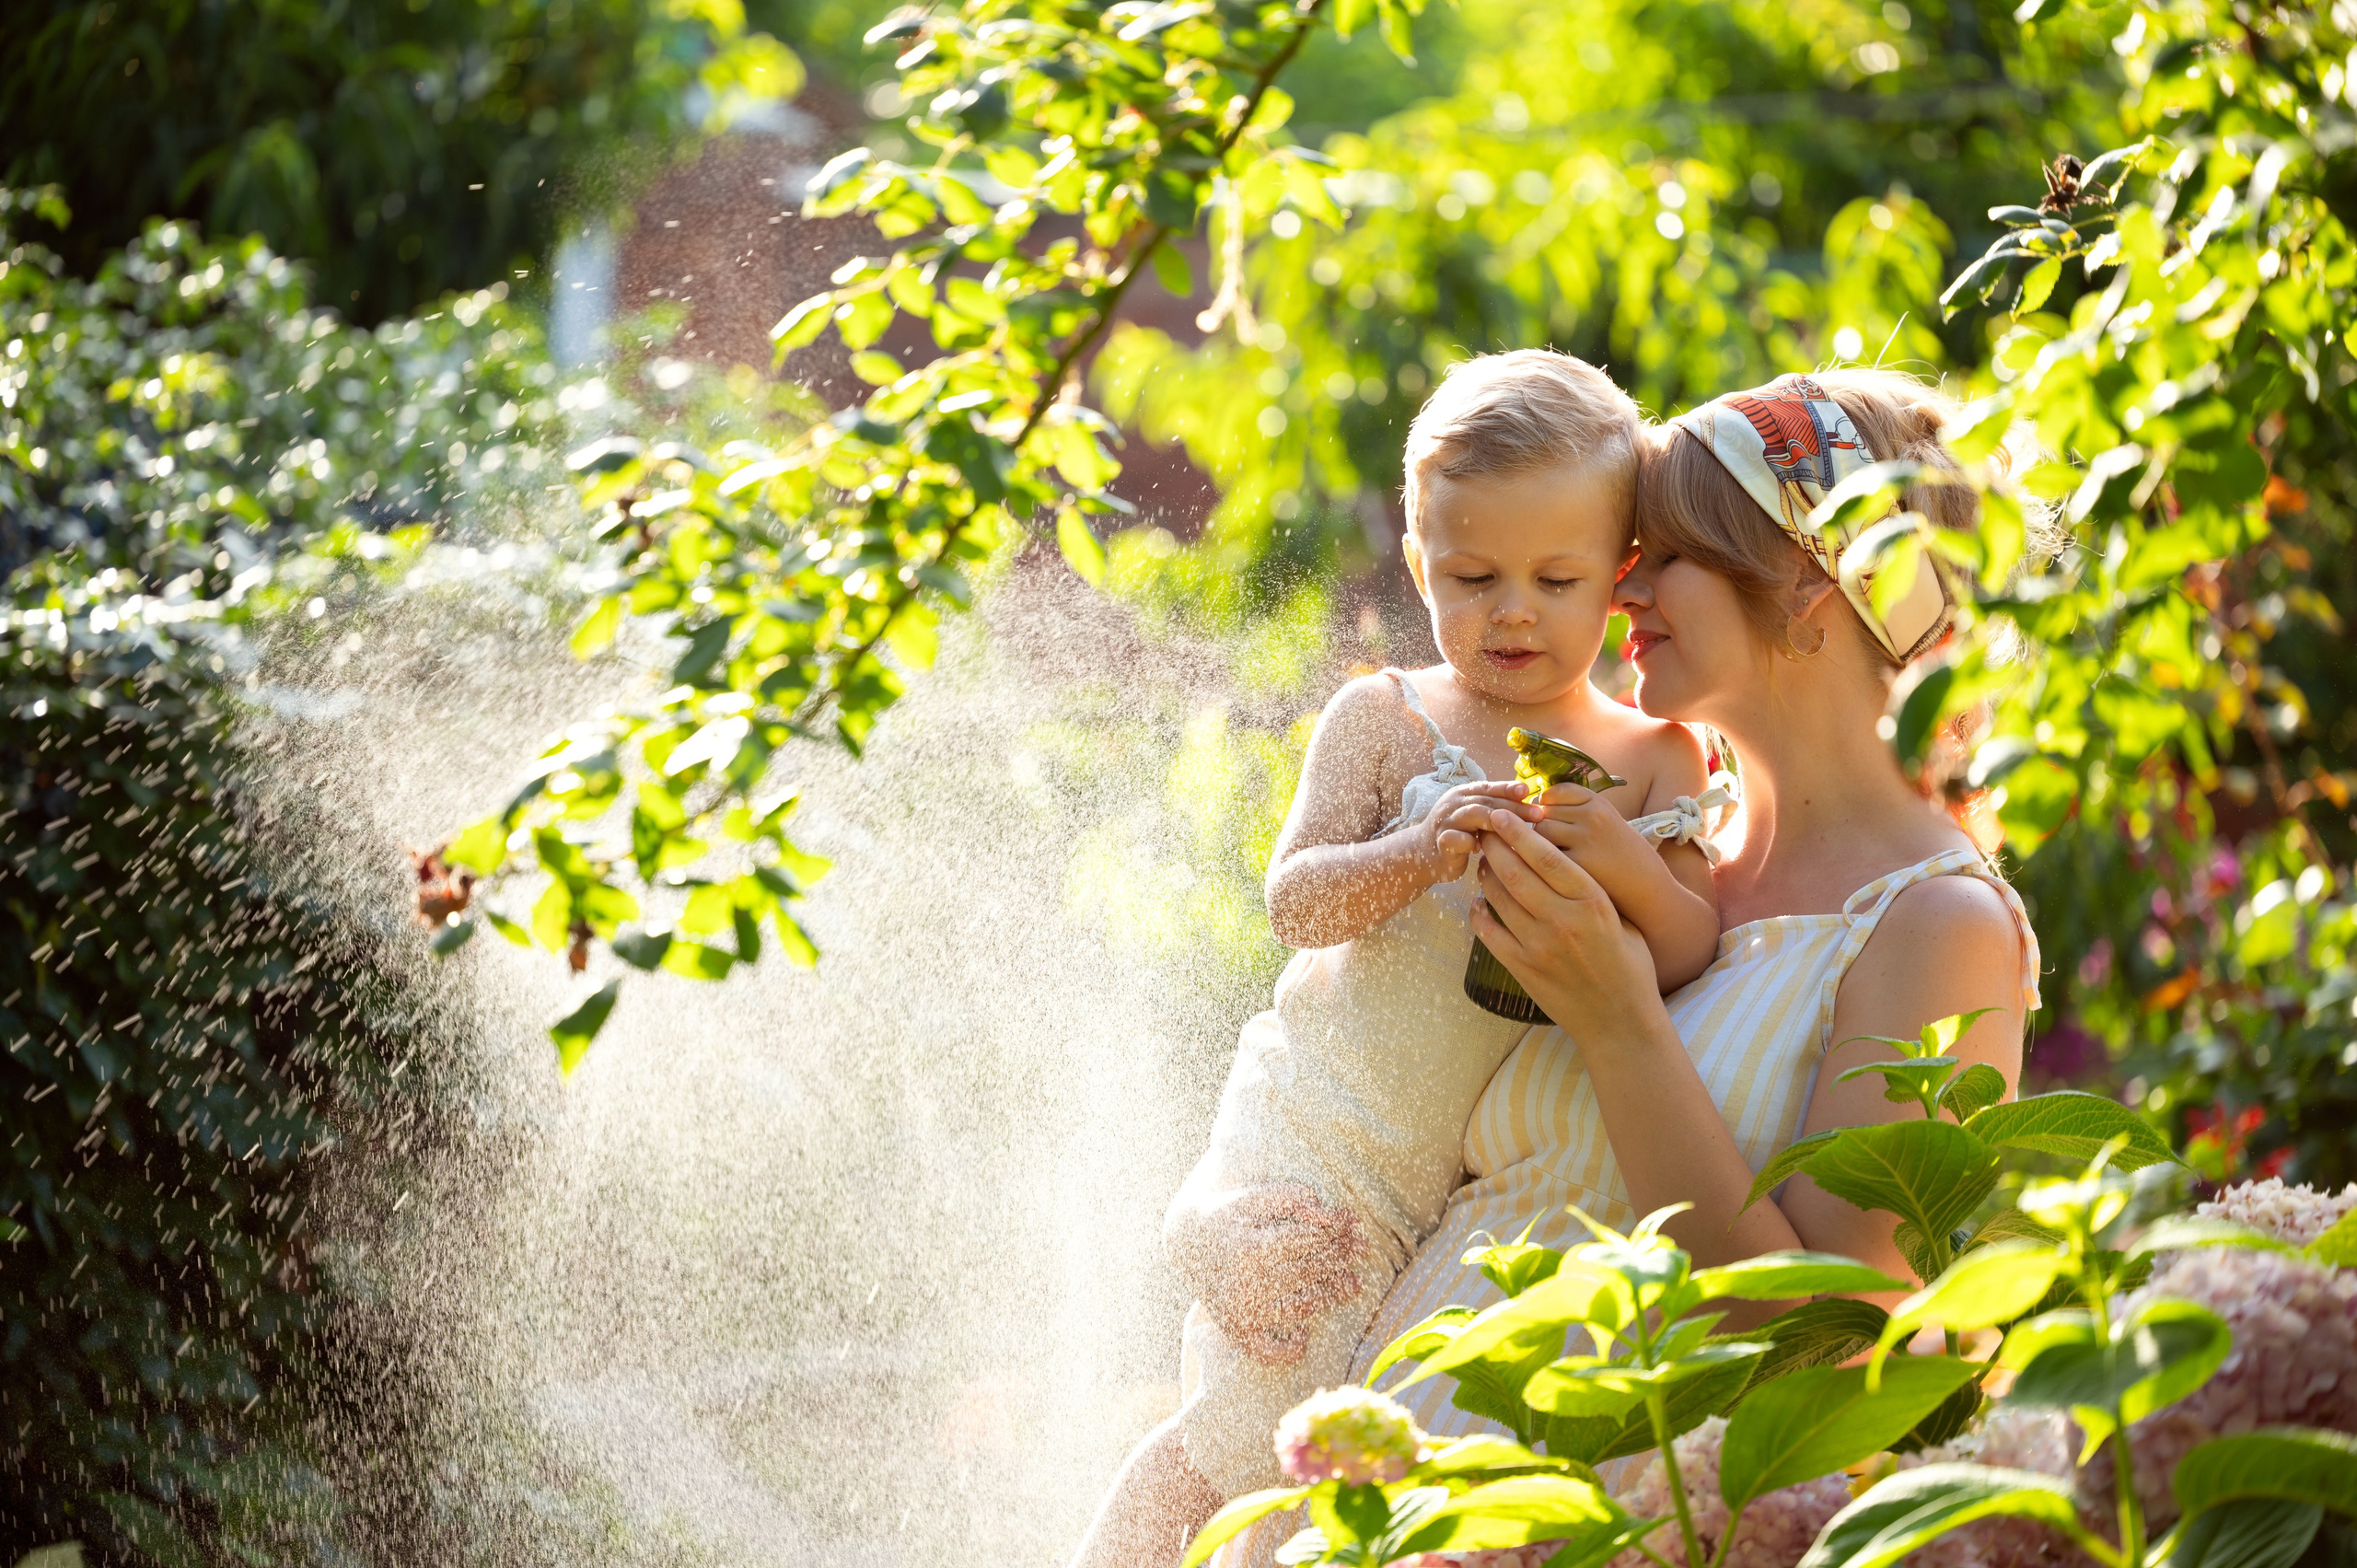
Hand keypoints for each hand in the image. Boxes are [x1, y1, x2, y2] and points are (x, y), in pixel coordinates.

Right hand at [1166, 1184, 1366, 1366]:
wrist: (1184, 1238)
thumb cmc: (1227, 1213)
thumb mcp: (1254, 1195)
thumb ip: (1289, 1198)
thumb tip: (1326, 1215)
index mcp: (1249, 1249)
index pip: (1307, 1240)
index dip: (1335, 1228)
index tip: (1353, 1220)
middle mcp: (1245, 1285)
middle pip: (1308, 1272)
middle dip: (1340, 1256)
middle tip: (1363, 1246)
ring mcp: (1241, 1312)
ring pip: (1300, 1307)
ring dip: (1330, 1295)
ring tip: (1354, 1282)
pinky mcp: (1236, 1329)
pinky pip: (1266, 1351)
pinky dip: (1286, 1350)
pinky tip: (1304, 1336)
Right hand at [1420, 779, 1532, 883]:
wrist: (1422, 853)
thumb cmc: (1458, 834)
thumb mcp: (1476, 817)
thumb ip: (1495, 808)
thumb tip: (1530, 803)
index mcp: (1463, 794)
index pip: (1489, 787)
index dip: (1509, 789)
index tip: (1530, 793)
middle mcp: (1453, 803)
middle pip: (1486, 800)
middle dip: (1514, 807)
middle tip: (1538, 814)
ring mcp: (1445, 821)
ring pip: (1472, 814)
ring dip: (1498, 821)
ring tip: (1521, 830)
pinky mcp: (1440, 842)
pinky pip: (1457, 839)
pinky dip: (1471, 842)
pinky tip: (1485, 850)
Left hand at [1473, 807, 1659, 1035]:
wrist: (1621, 1023)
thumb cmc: (1630, 969)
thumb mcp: (1622, 921)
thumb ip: (1594, 892)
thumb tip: (1565, 862)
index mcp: (1592, 903)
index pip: (1547, 858)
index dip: (1520, 832)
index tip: (1503, 815)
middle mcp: (1562, 921)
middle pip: (1515, 872)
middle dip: (1495, 845)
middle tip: (1483, 830)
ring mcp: (1538, 946)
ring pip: (1498, 898)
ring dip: (1486, 875)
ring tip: (1483, 861)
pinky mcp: (1522, 969)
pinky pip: (1489, 933)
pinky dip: (1478, 913)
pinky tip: (1478, 902)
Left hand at [1522, 782, 1656, 909]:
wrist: (1648, 889)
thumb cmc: (1625, 858)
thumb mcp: (1608, 824)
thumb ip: (1578, 813)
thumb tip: (1537, 806)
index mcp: (1599, 804)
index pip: (1557, 790)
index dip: (1547, 804)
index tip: (1548, 817)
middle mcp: (1592, 816)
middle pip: (1544, 811)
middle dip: (1540, 826)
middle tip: (1548, 843)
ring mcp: (1585, 839)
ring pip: (1540, 832)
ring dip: (1538, 844)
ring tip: (1550, 858)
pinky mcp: (1578, 865)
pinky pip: (1544, 856)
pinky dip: (1542, 864)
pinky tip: (1553, 873)